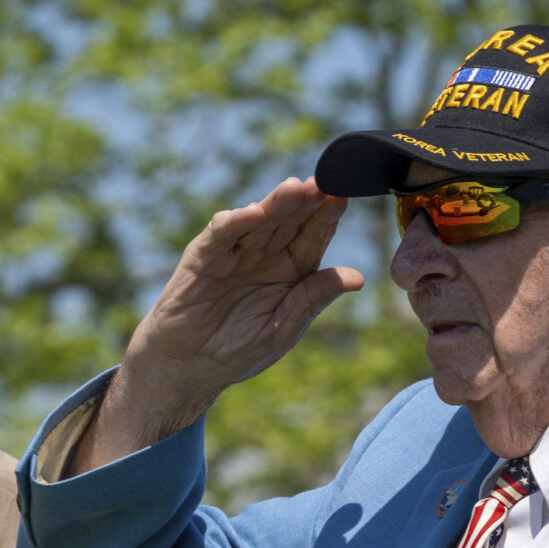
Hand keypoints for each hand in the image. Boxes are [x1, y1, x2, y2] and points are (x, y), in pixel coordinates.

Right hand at [78, 178, 363, 467]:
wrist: (190, 366)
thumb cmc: (239, 350)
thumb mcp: (283, 329)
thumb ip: (313, 299)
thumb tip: (358, 278)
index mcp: (292, 268)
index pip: (314, 235)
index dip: (327, 216)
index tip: (344, 196)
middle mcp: (266, 253)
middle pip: (290, 220)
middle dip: (306, 200)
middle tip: (325, 181)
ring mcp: (235, 250)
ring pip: (259, 220)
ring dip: (276, 204)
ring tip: (295, 188)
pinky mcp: (204, 255)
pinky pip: (221, 235)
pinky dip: (236, 223)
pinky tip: (253, 213)